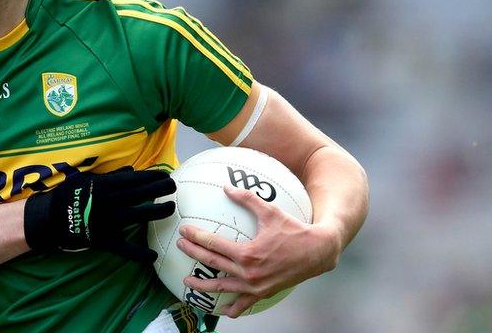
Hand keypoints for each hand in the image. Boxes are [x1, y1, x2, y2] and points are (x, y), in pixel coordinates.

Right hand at [23, 166, 175, 262]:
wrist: (48, 218)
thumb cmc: (67, 195)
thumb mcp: (85, 179)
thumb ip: (109, 176)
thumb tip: (130, 170)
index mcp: (103, 185)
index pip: (132, 179)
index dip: (149, 176)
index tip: (163, 174)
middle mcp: (108, 201)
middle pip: (138, 194)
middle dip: (157, 188)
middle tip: (172, 186)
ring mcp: (107, 221)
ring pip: (136, 215)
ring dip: (155, 211)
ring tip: (170, 208)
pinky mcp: (103, 239)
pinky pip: (122, 248)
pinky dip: (137, 253)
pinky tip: (152, 256)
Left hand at [177, 185, 340, 317]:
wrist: (318, 252)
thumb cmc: (294, 229)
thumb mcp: (270, 211)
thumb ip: (246, 198)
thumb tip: (226, 186)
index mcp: (247, 253)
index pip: (213, 244)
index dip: (196, 237)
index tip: (183, 231)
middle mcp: (248, 272)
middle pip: (212, 263)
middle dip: (193, 254)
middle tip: (179, 246)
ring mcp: (255, 285)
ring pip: (222, 287)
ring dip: (202, 285)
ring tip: (187, 281)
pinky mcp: (264, 293)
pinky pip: (244, 303)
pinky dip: (233, 308)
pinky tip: (223, 310)